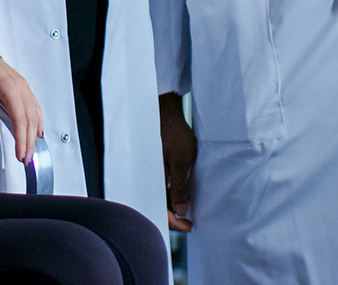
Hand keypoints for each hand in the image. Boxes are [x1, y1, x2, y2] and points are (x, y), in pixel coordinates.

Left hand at [0, 51, 43, 162]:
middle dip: (29, 141)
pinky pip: (34, 107)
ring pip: (35, 114)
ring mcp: (24, 87)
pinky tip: (38, 132)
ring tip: (30, 150)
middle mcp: (21, 87)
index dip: (22, 138)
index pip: (20, 118)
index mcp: (10, 87)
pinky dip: (38, 121)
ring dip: (34, 134)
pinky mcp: (22, 89)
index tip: (20, 153)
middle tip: (26, 158)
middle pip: (30, 119)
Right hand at [160, 93, 196, 231]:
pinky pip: (159, 187)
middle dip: (172, 218)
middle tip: (188, 223)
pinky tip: (179, 197)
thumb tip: (180, 211)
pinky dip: (169, 196)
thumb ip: (180, 187)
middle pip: (157, 206)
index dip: (175, 222)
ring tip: (186, 213)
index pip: (161, 210)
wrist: (165, 112)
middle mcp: (148, 178)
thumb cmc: (173, 133)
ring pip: (158, 198)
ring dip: (171, 207)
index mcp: (153, 178)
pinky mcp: (153, 167)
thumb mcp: (181, 160)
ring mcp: (150, 172)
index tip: (189, 225)